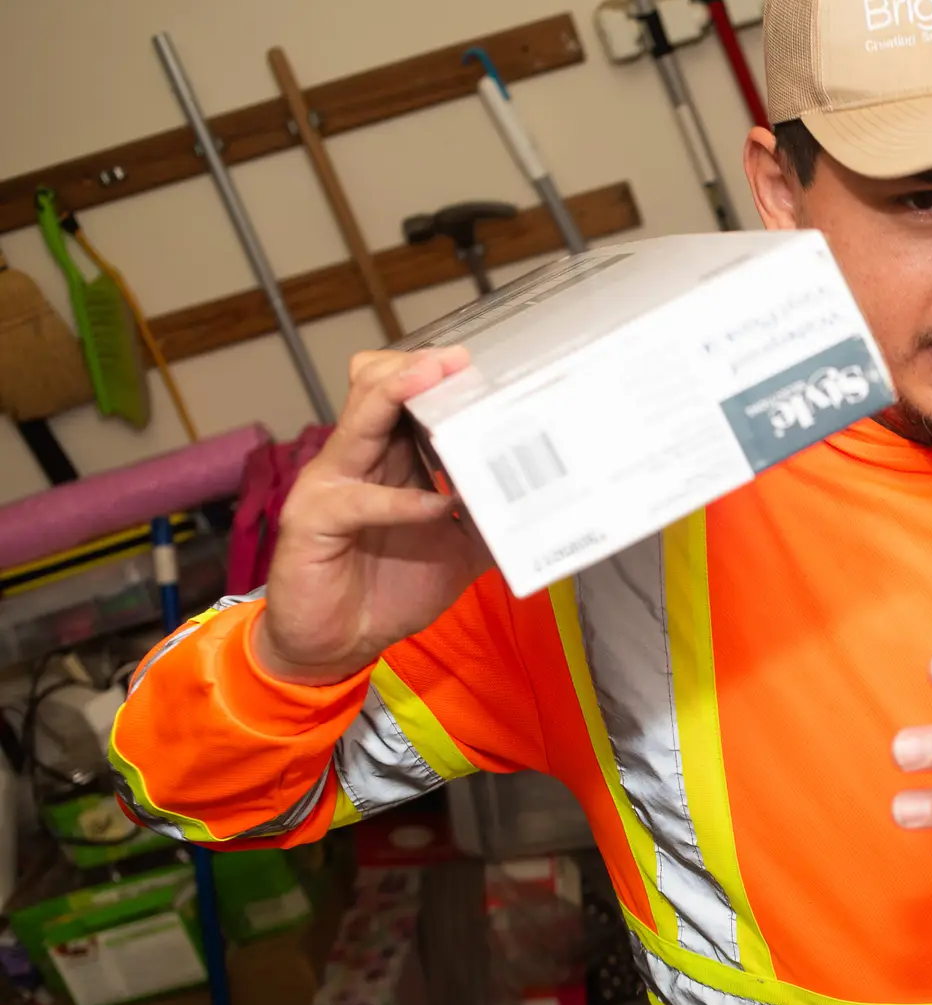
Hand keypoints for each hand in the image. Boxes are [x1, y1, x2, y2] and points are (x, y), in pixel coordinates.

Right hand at [253, 348, 491, 685]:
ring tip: (439, 384)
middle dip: (418, 369)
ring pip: (358, 422)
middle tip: (462, 361)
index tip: (483, 366)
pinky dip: (404, 501)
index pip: (403, 396)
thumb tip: (545, 510)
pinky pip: (360, 501)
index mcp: (387, 459)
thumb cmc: (389, 587)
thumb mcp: (457, 551)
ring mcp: (329, 484)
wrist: (336, 643)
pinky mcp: (313, 521)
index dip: (435, 376)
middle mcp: (356, 460)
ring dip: (399, 397)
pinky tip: (438, 505)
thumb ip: (490, 524)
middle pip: (374, 388)